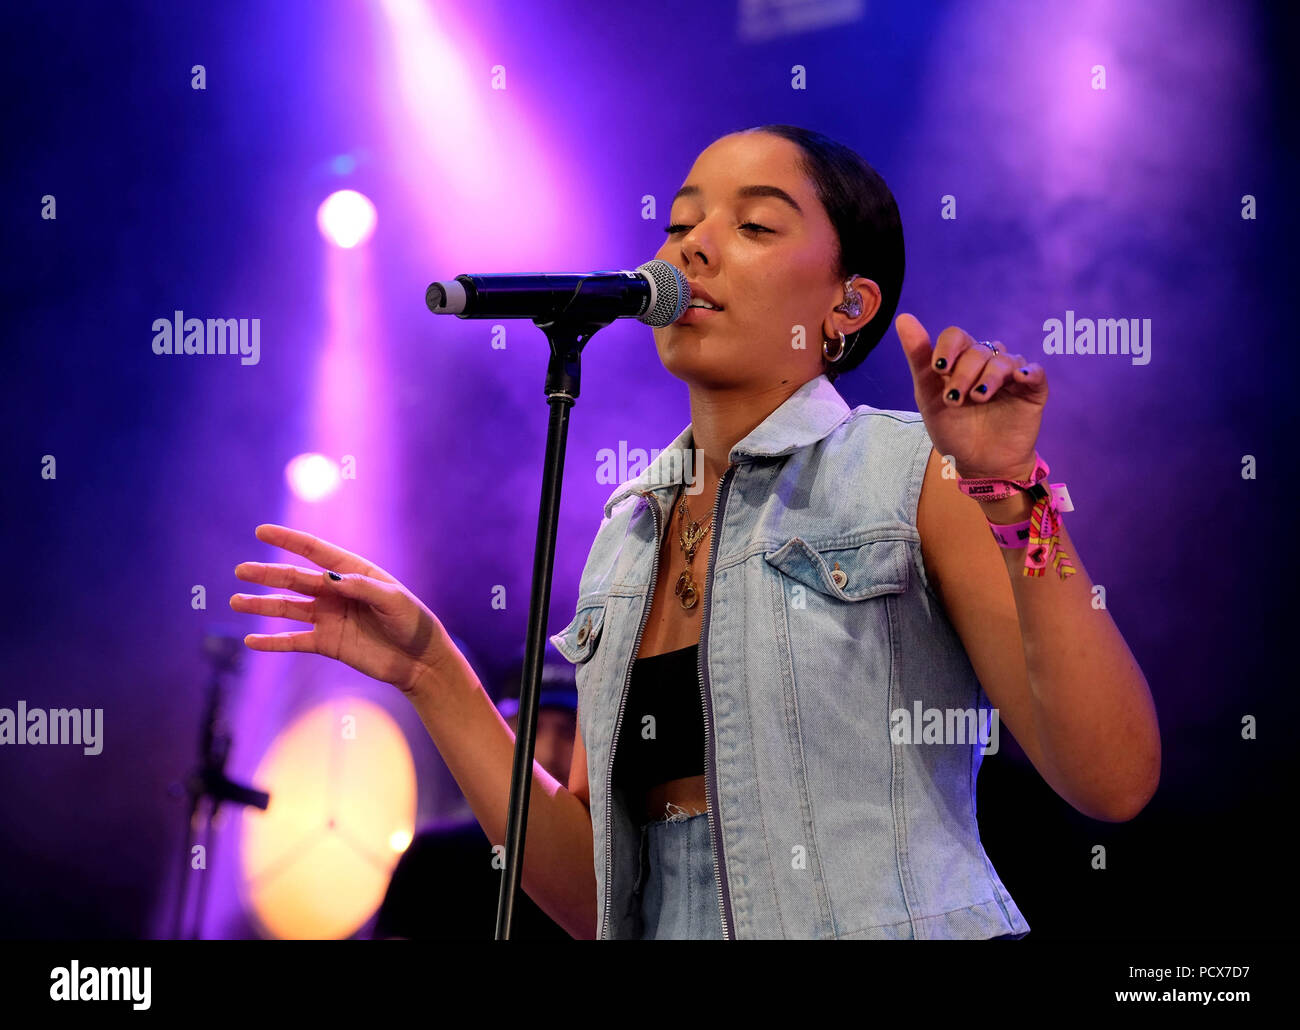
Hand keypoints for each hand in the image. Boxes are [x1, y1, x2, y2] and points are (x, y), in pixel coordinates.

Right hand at [230, 524, 457, 698]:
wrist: (420, 660)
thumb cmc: (413, 622)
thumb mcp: (393, 600)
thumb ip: (362, 587)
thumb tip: (328, 578)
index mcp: (353, 572)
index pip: (315, 551)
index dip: (288, 540)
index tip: (261, 530)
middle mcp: (336, 592)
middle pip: (295, 579)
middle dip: (267, 574)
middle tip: (240, 570)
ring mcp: (329, 617)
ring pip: (288, 608)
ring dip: (262, 605)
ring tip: (236, 601)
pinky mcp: (327, 643)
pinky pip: (294, 641)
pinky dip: (273, 641)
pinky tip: (251, 641)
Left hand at [895, 313, 1047, 480]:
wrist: (979, 465)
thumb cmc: (953, 430)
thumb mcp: (929, 396)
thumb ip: (919, 358)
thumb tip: (903, 317)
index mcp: (961, 361)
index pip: (956, 337)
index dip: (948, 348)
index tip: (938, 369)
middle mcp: (987, 363)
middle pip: (978, 350)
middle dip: (963, 373)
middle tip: (954, 399)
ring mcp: (1011, 376)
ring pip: (1004, 360)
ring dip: (989, 377)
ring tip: (978, 398)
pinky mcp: (1032, 391)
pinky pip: (1035, 372)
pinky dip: (1028, 372)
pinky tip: (1018, 379)